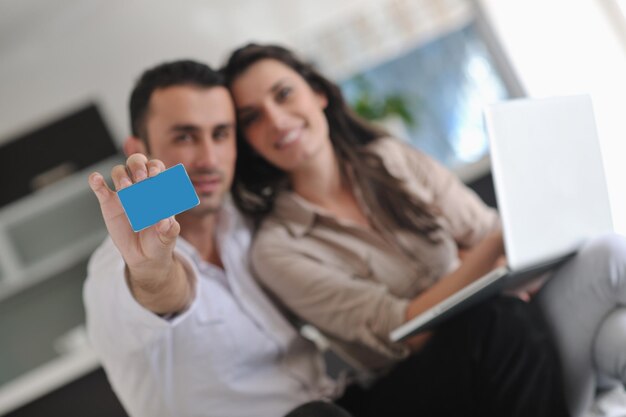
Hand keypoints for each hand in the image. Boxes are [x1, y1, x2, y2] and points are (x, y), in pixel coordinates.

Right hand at [88, 154, 180, 288]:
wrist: (144, 255)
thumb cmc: (160, 240)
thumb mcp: (168, 236)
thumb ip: (169, 229)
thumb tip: (164, 223)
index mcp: (159, 188)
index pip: (157, 168)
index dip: (156, 167)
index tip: (155, 175)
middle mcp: (141, 186)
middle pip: (137, 163)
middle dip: (139, 167)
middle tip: (141, 179)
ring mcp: (124, 193)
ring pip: (119, 172)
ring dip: (122, 176)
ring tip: (126, 189)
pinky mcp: (108, 202)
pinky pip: (100, 188)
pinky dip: (96, 182)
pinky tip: (96, 179)